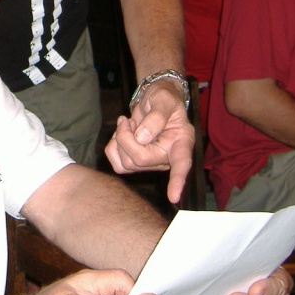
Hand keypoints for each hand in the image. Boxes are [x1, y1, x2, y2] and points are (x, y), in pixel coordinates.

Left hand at [104, 82, 193, 203]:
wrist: (155, 98)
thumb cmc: (164, 98)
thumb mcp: (163, 99)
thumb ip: (155, 117)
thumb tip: (142, 138)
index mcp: (181, 142)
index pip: (181, 164)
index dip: (177, 181)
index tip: (174, 197)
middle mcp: (167, 156)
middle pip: (140, 159)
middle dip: (126, 138)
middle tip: (126, 121)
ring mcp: (152, 162)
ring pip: (127, 163)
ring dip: (120, 140)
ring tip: (128, 124)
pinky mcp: (136, 162)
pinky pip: (118, 164)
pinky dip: (114, 146)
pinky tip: (123, 133)